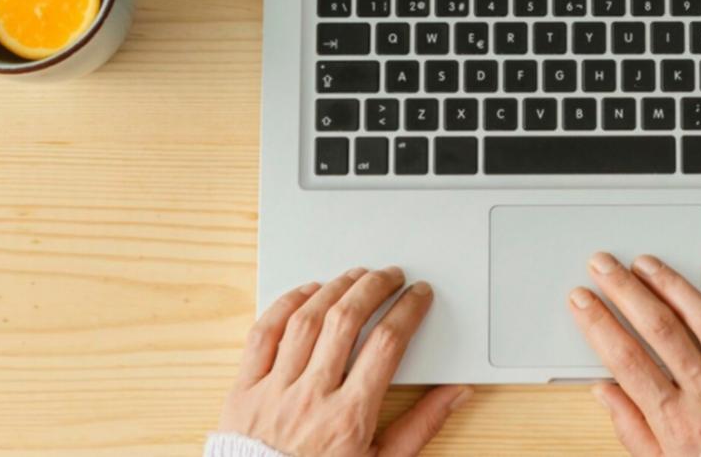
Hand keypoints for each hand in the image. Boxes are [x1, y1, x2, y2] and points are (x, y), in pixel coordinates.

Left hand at [218, 268, 470, 456]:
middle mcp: (311, 396)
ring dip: (334, 289)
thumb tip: (456, 393)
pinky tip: (306, 292)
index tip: (419, 295)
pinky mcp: (244, 389)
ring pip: (306, 320)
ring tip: (354, 276)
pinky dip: (285, 306)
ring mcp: (274, 390)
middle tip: (391, 275)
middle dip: (374, 288)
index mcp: (350, 417)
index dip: (408, 310)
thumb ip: (421, 425)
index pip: (386, 343)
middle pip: (346, 320)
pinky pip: (263, 334)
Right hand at [569, 254, 700, 456]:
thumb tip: (606, 392)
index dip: (598, 324)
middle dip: (625, 290)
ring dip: (671, 284)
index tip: (582, 300)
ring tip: (647, 264)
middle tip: (604, 265)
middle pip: (659, 329)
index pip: (627, 360)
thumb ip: (634, 430)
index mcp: (678, 423)